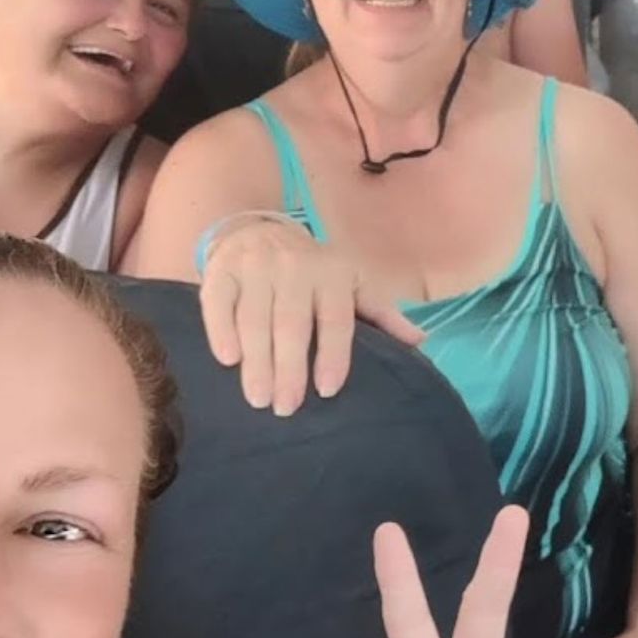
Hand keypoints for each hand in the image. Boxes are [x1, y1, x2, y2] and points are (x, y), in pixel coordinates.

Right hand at [199, 215, 425, 413]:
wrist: (256, 229)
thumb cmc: (312, 270)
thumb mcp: (351, 283)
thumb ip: (381, 313)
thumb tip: (418, 341)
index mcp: (332, 273)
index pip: (335, 319)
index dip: (333, 354)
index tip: (328, 389)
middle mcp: (294, 267)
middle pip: (292, 324)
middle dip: (289, 368)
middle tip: (286, 408)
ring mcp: (255, 267)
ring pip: (255, 318)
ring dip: (257, 361)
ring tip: (258, 398)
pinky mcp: (221, 271)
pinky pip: (219, 303)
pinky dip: (221, 331)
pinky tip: (228, 359)